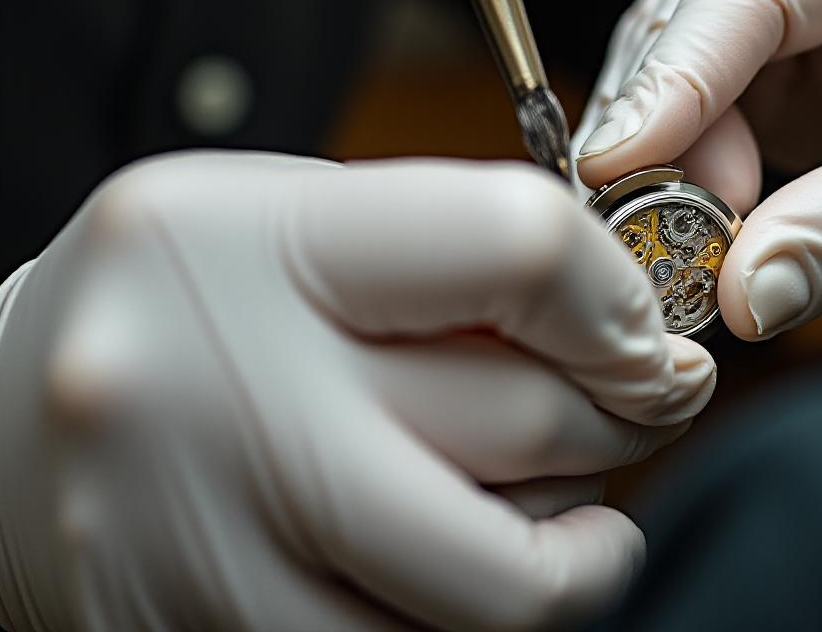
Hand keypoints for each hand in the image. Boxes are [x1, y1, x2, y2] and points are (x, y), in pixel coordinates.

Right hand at [0, 152, 714, 630]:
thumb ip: (448, 256)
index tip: (647, 331)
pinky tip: (472, 563)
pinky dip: (485, 615)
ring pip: (504, 583)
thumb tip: (623, 326)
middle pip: (529, 424)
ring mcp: (209, 552)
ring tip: (576, 511)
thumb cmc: (174, 307)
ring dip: (579, 546)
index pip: (516, 248)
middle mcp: (219, 397)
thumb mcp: (291, 228)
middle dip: (628, 417)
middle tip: (644, 402)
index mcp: (248, 247)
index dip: (618, 296)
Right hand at [575, 0, 821, 338]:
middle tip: (637, 219)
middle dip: (661, 107)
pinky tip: (689, 208)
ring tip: (659, 225)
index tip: (614, 167)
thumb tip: (740, 295)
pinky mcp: (815, 46)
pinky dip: (693, 149)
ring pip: (696, 38)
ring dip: (666, 131)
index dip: (675, 73)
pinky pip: (723, 85)